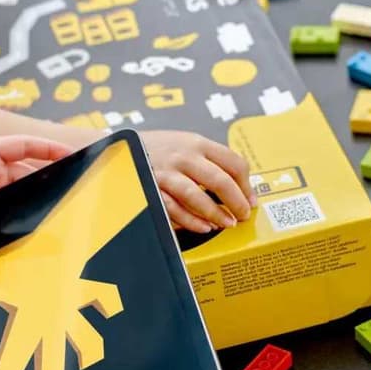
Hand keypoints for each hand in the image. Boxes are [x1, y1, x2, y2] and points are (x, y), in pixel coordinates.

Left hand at [0, 132, 70, 232]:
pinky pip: (9, 212)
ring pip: (22, 193)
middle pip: (30, 172)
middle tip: (75, 185)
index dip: (48, 149)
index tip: (71, 153)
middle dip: (51, 176)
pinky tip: (34, 225)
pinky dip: (23, 216)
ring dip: (38, 198)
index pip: (24, 148)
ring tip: (59, 208)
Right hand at [141, 130, 257, 233]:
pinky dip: (192, 221)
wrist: (120, 148)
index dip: (247, 185)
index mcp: (196, 143)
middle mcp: (183, 156)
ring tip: (227, 224)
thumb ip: (208, 160)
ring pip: (198, 197)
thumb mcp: (184, 143)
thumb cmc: (156, 149)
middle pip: (220, 181)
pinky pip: (175, 209)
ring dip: (216, 214)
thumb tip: (237, 184)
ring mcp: (167, 173)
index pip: (233, 162)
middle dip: (237, 202)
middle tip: (243, 215)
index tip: (250, 199)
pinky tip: (203, 226)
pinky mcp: (152, 188)